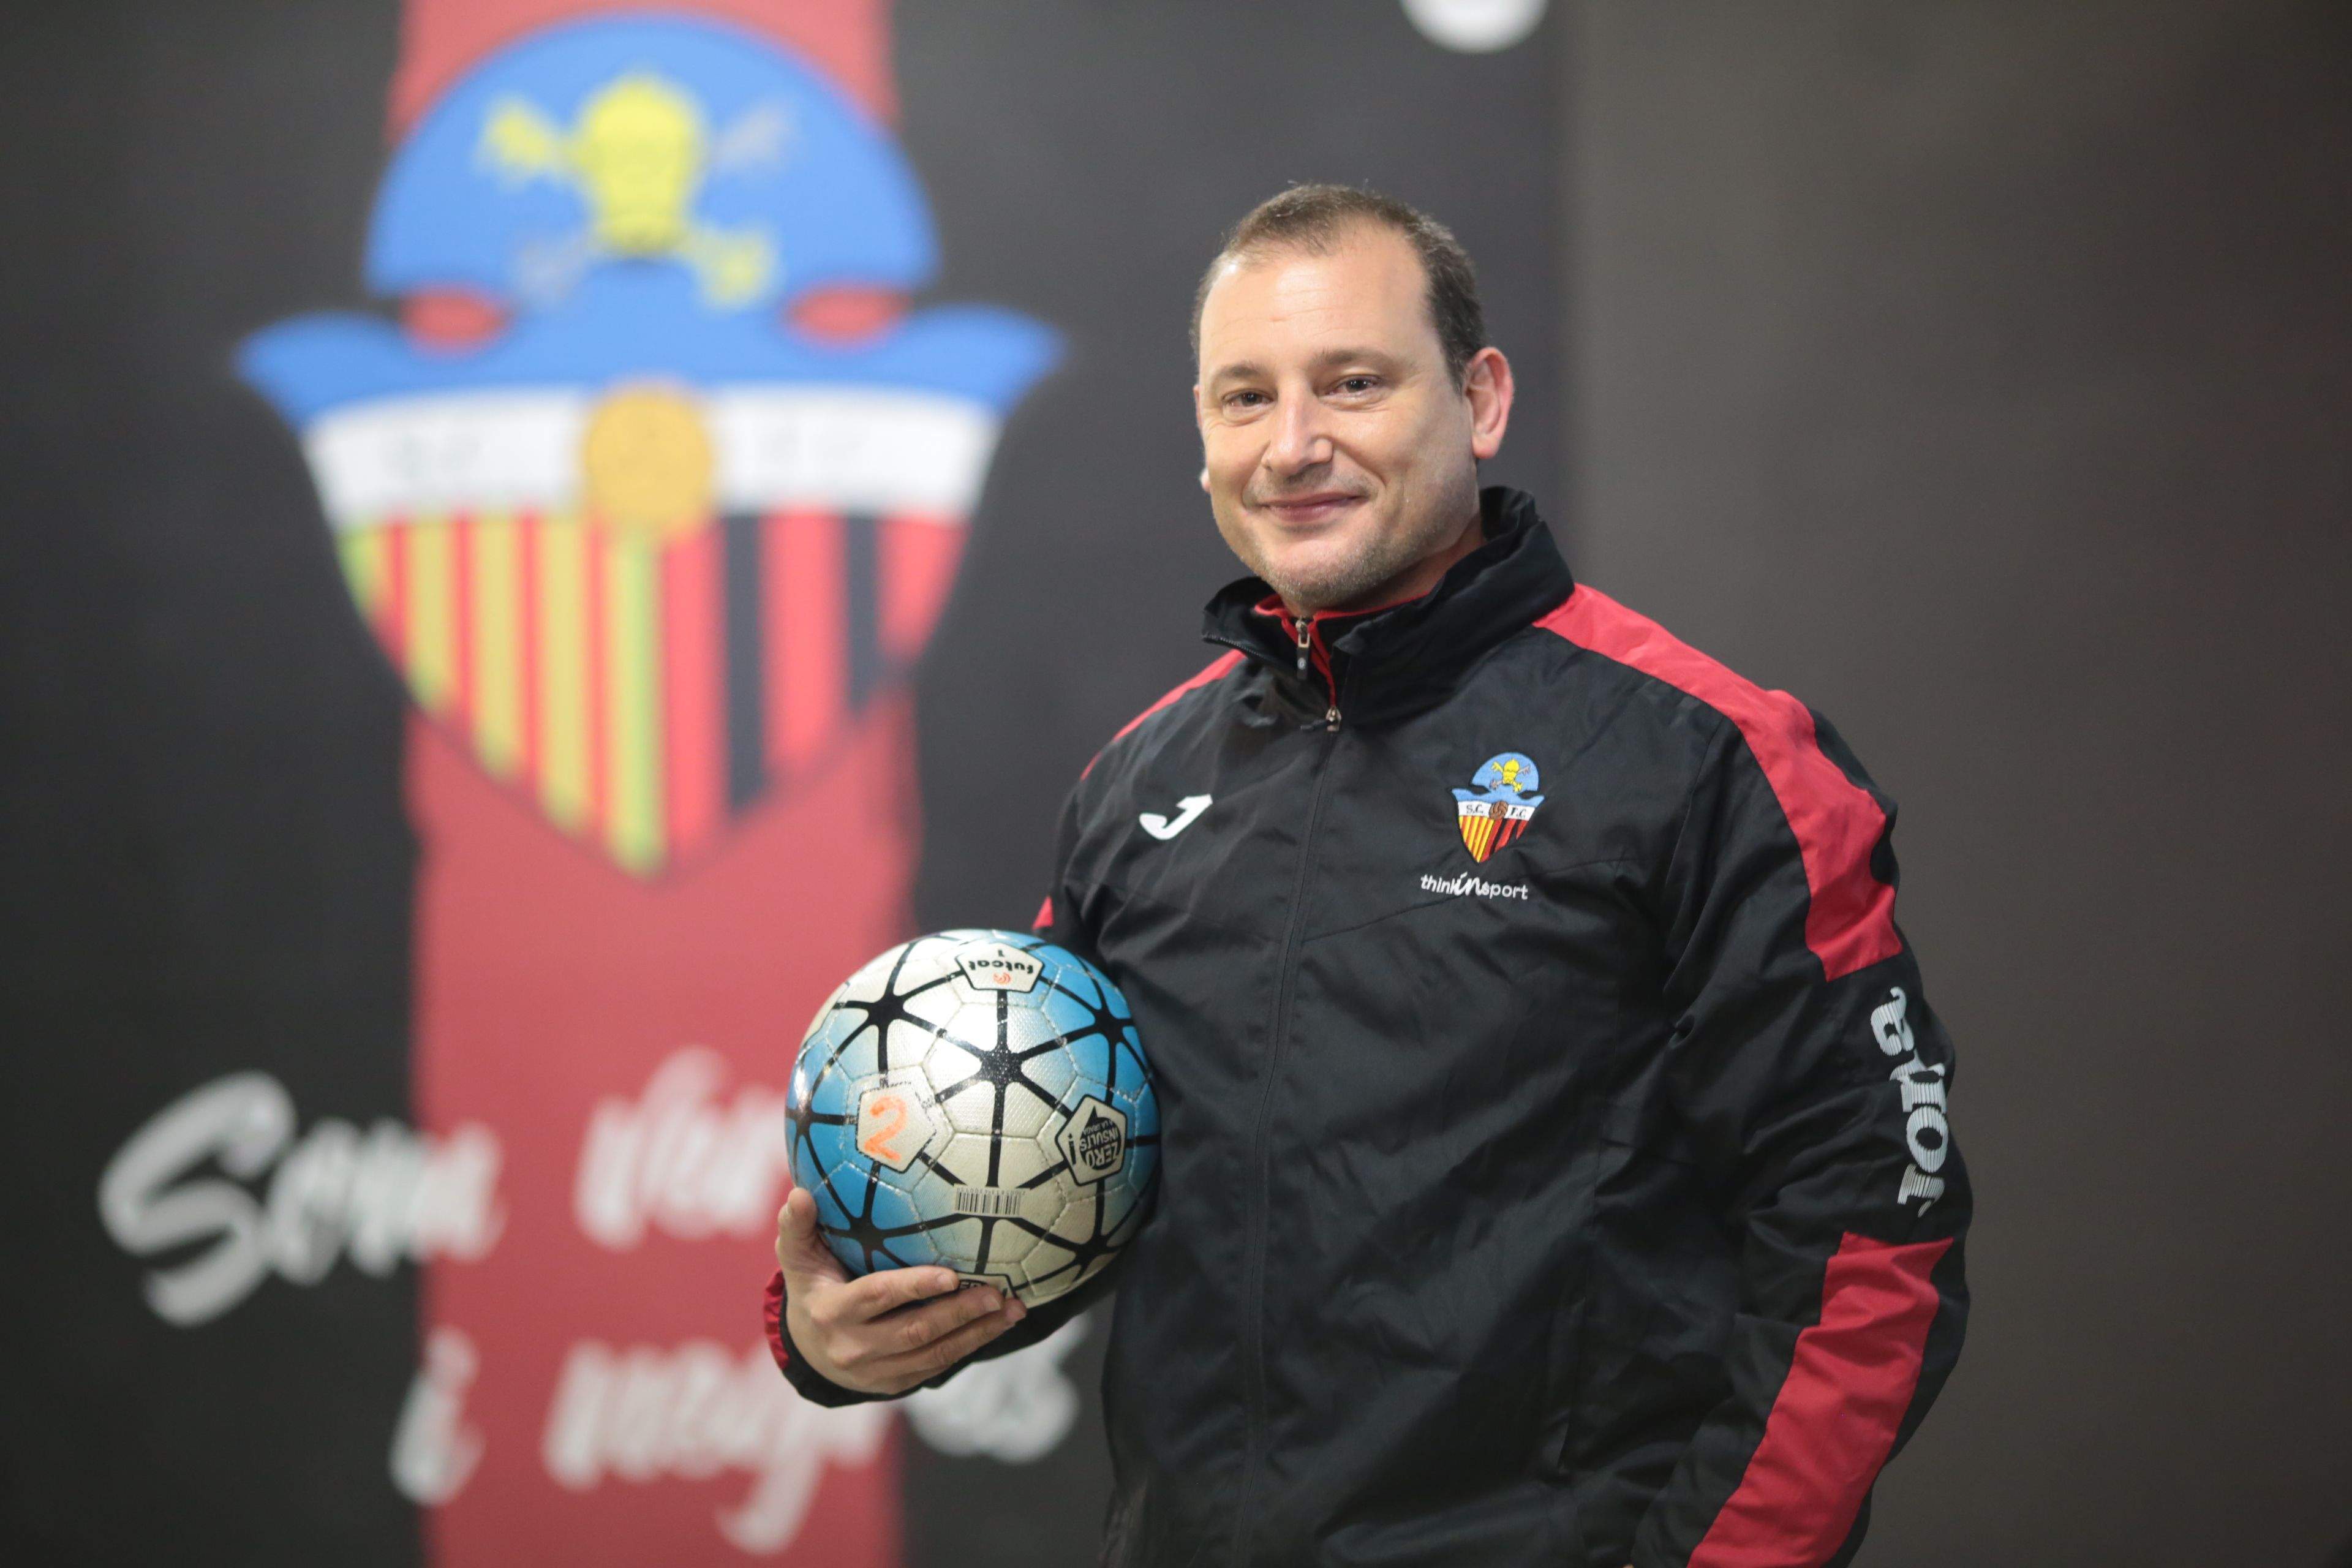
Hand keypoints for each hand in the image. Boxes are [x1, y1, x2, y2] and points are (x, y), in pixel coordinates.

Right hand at [774, 1187, 1027, 1394]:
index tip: (952, 1275)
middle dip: (960, 1313)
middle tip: (998, 1293)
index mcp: (832, 1312)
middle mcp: (853, 1347)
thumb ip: (797, 1226)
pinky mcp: (895, 1383)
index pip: (877, 1297)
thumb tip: (798, 1194)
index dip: (914, 1286)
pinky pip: (937, 1366)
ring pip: (933, 1354)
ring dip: (977, 1333)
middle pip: (915, 1331)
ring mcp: (876, 1371)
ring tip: (1012, 1310)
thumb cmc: (811, 1286)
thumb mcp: (796, 1257)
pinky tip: (997, 1326)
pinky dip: (969, 1346)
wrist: (807, 1347)